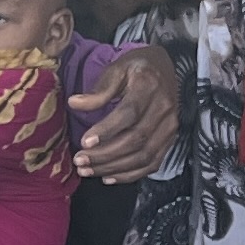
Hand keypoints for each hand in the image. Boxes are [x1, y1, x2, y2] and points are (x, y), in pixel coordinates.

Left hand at [69, 45, 179, 183]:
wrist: (164, 68)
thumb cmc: (136, 69)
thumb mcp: (117, 69)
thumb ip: (99, 89)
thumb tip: (74, 104)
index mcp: (149, 86)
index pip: (129, 113)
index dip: (107, 130)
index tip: (84, 141)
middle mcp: (164, 109)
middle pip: (136, 139)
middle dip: (105, 154)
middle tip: (79, 160)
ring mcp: (170, 127)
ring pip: (143, 156)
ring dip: (113, 167)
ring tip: (87, 170)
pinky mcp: (170, 140)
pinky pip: (152, 164)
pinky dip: (130, 175)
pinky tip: (108, 176)